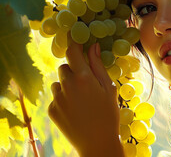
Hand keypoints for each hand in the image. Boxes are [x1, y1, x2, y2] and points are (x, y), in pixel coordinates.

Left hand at [48, 41, 122, 156]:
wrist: (98, 142)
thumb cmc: (108, 113)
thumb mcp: (109, 87)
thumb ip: (98, 65)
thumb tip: (92, 46)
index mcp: (84, 77)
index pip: (73, 51)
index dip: (73, 42)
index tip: (75, 37)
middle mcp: (67, 85)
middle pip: (65, 66)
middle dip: (74, 69)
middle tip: (86, 81)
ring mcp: (57, 98)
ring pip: (59, 81)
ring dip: (67, 84)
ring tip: (82, 98)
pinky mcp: (52, 110)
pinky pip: (56, 96)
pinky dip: (64, 98)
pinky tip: (76, 108)